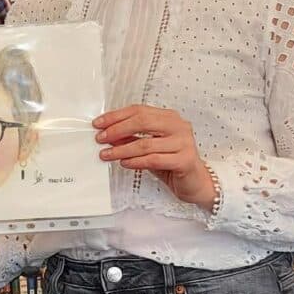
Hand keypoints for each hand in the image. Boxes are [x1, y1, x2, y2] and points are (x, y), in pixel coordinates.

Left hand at [94, 105, 215, 209]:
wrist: (195, 182)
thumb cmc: (171, 162)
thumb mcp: (148, 148)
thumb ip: (131, 139)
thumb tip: (108, 135)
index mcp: (170, 117)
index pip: (139, 110)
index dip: (116, 116)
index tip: (99, 124)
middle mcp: (178, 126)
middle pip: (143, 122)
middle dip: (117, 130)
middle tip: (101, 138)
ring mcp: (184, 142)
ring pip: (146, 143)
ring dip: (122, 149)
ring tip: (107, 154)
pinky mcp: (185, 160)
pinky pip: (154, 159)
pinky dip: (136, 161)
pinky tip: (124, 163)